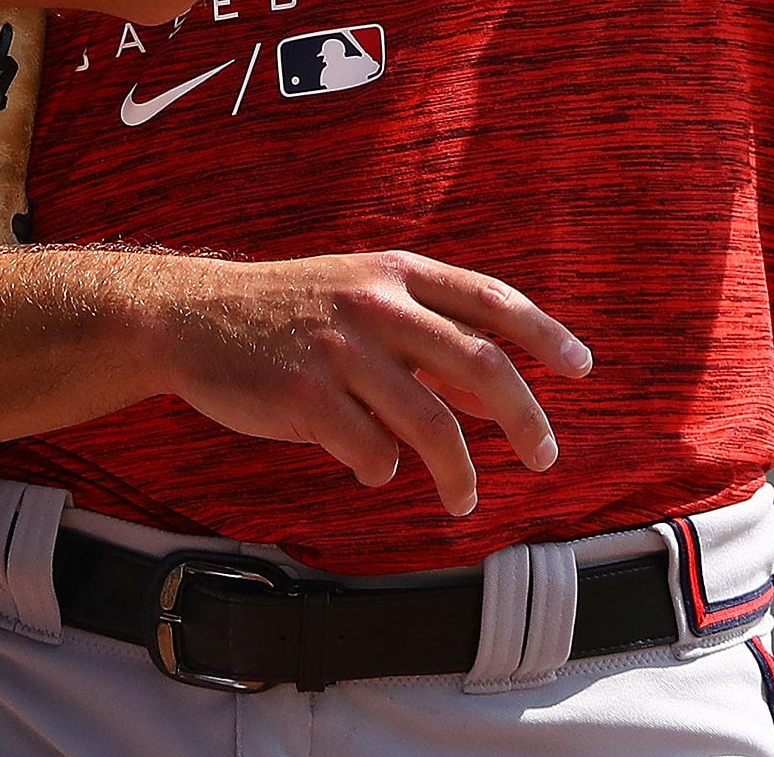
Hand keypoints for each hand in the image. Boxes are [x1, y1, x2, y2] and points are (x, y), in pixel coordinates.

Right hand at [152, 249, 594, 517]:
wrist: (192, 315)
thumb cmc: (290, 311)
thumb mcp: (362, 298)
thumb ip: (429, 338)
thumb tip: (500, 394)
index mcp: (396, 272)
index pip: (491, 299)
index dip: (544, 333)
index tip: (582, 368)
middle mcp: (376, 303)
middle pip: (480, 365)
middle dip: (526, 418)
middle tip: (546, 456)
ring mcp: (339, 349)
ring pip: (432, 424)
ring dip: (460, 473)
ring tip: (465, 501)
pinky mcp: (304, 397)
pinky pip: (371, 453)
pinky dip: (384, 471)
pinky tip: (375, 469)